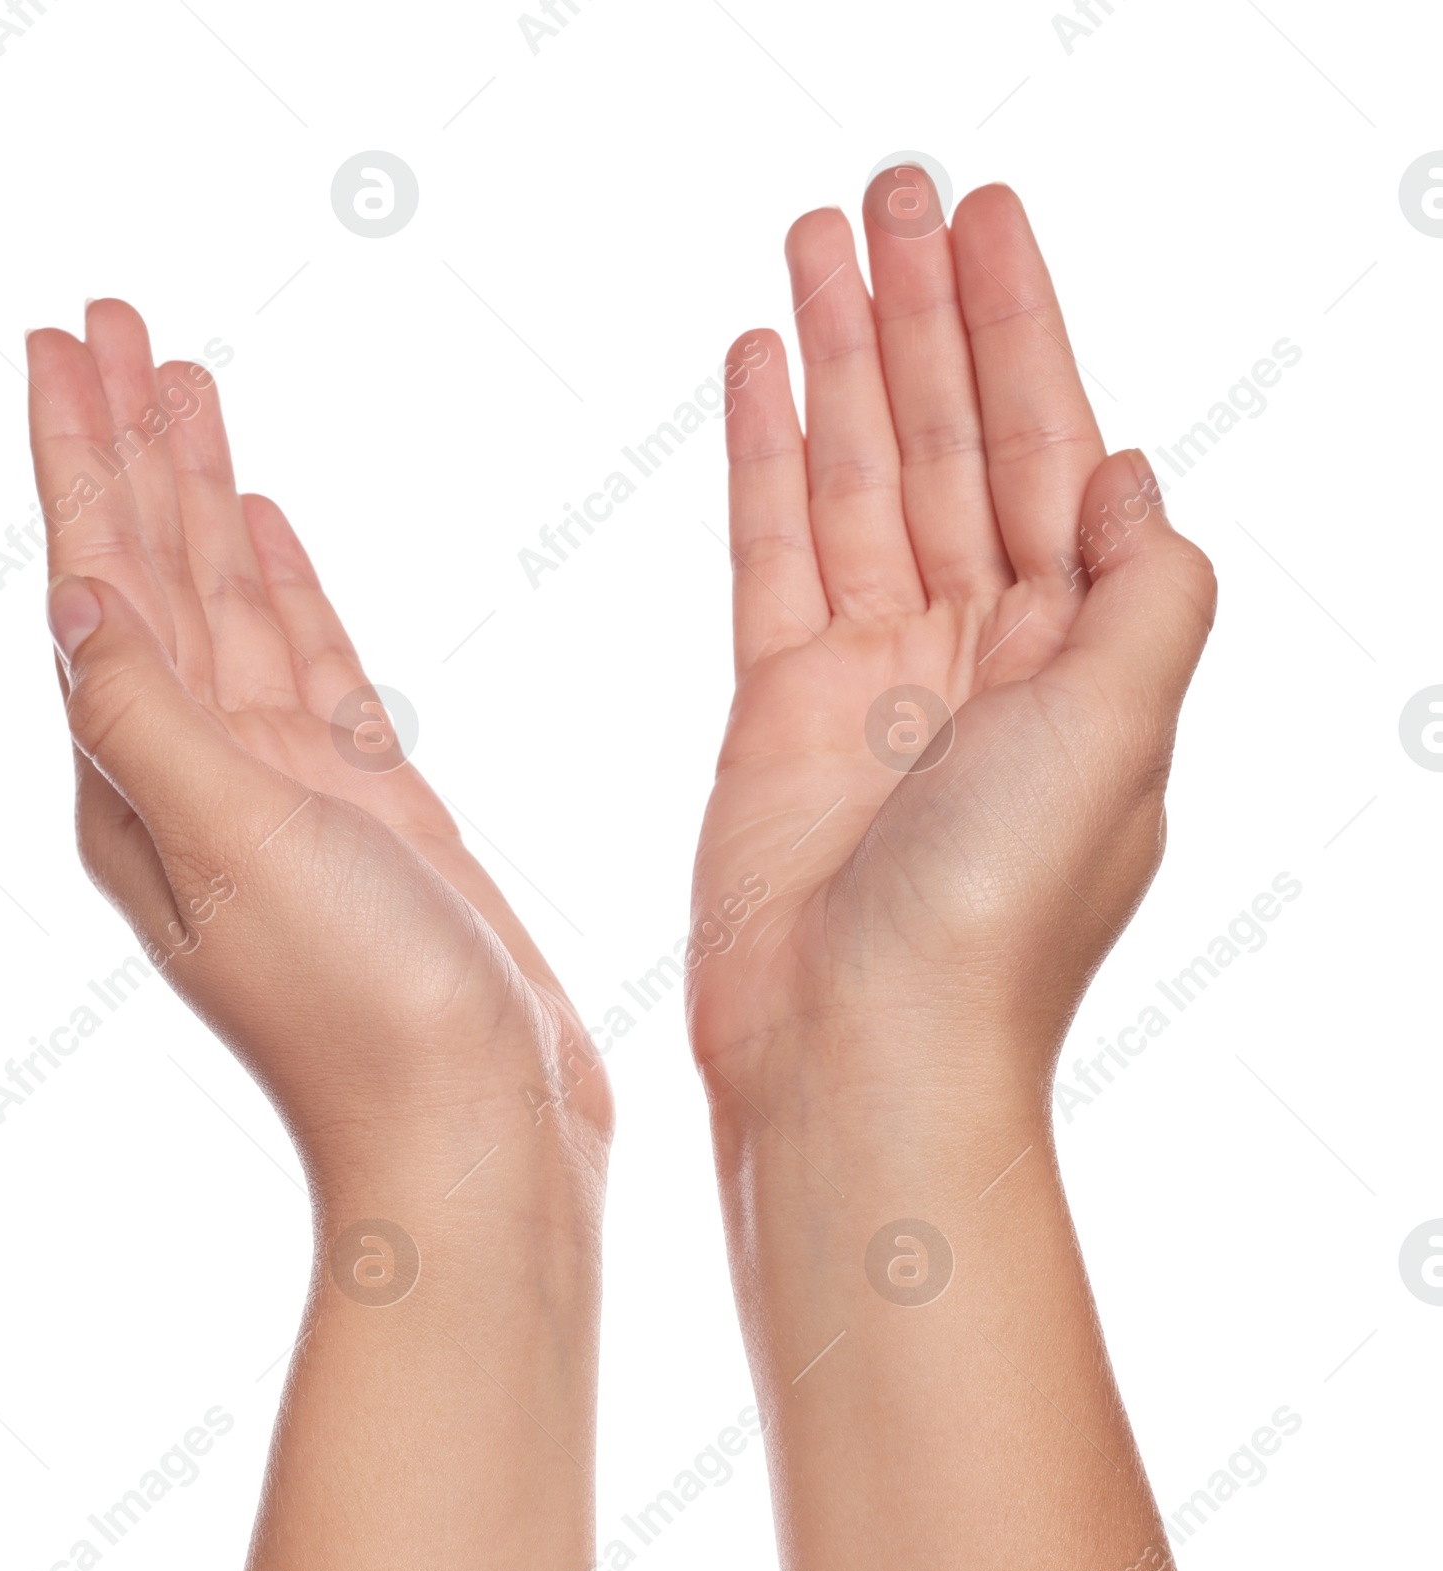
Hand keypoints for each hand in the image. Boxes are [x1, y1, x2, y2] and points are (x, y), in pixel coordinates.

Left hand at [27, 304, 609, 1182]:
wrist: (476, 1132)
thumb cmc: (362, 1013)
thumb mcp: (236, 849)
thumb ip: (151, 717)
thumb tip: (70, 593)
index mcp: (142, 782)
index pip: (97, 581)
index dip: (79, 456)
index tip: (67, 339)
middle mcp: (198, 778)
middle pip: (151, 574)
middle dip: (131, 446)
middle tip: (115, 319)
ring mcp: (286, 793)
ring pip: (229, 606)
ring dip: (203, 496)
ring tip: (187, 387)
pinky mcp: (369, 810)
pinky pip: (308, 665)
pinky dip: (285, 590)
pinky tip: (271, 530)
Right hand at [688, 175, 1216, 1090]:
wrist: (860, 1054)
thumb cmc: (998, 918)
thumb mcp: (1121, 731)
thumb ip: (1141, 589)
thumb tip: (1124, 470)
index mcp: (1079, 655)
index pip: (1049, 451)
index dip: (1021, 331)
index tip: (986, 217)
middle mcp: (981, 653)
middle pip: (947, 443)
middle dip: (923, 314)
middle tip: (891, 184)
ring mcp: (874, 677)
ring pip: (855, 478)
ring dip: (840, 357)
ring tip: (814, 237)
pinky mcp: (777, 709)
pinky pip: (772, 550)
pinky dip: (766, 457)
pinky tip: (763, 368)